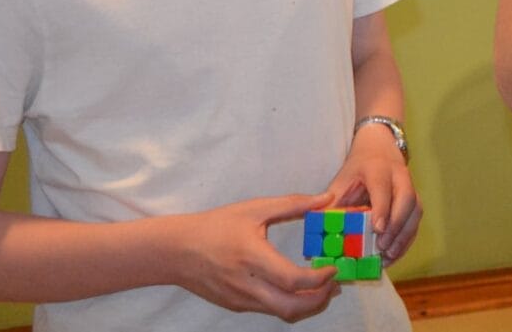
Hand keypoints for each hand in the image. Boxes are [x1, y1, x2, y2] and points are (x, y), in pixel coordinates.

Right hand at [168, 192, 338, 319]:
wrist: (177, 250)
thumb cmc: (216, 225)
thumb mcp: (254, 208)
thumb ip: (292, 204)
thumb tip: (324, 198)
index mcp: (253, 258)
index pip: (293, 280)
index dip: (319, 279)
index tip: (333, 268)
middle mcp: (247, 285)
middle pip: (291, 307)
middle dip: (319, 300)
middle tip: (334, 285)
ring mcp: (240, 299)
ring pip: (281, 313)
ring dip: (306, 305)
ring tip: (320, 288)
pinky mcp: (235, 305)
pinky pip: (267, 309)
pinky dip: (287, 303)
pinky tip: (294, 288)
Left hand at [325, 124, 421, 264]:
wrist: (378, 148)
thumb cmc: (357, 168)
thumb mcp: (342, 180)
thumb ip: (332, 202)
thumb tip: (318, 228)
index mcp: (377, 168)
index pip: (383, 188)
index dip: (382, 208)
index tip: (377, 229)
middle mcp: (398, 175)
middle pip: (407, 198)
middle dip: (396, 225)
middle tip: (382, 247)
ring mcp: (410, 185)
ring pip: (415, 210)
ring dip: (404, 235)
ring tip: (388, 256)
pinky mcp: (415, 198)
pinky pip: (416, 219)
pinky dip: (407, 238)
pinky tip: (394, 253)